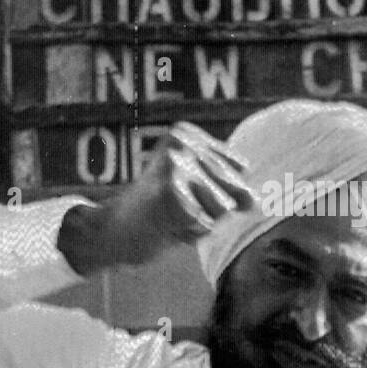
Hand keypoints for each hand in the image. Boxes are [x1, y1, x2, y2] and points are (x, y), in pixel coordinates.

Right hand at [59, 122, 257, 272]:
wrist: (112, 233)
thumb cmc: (158, 212)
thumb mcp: (196, 187)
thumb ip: (231, 187)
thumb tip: (254, 200)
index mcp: (186, 133)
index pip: (239, 169)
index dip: (218, 191)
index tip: (183, 191)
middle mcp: (181, 143)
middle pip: (236, 187)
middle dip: (214, 208)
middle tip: (176, 207)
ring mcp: (175, 166)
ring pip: (225, 208)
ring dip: (204, 222)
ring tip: (171, 216)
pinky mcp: (170, 194)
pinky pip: (207, 226)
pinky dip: (190, 234)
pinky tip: (165, 227)